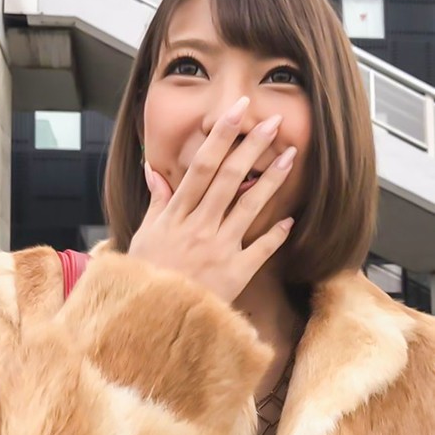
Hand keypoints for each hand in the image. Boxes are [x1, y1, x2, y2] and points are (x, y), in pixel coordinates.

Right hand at [129, 96, 296, 303]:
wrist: (152, 321)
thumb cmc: (146, 278)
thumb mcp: (144, 237)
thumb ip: (155, 202)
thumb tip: (153, 169)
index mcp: (176, 215)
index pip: (201, 166)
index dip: (221, 136)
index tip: (237, 112)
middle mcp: (199, 227)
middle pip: (229, 178)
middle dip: (252, 146)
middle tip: (273, 121)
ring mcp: (218, 250)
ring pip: (249, 207)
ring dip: (271, 179)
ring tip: (290, 155)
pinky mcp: (235, 274)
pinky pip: (260, 250)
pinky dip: (276, 234)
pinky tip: (290, 219)